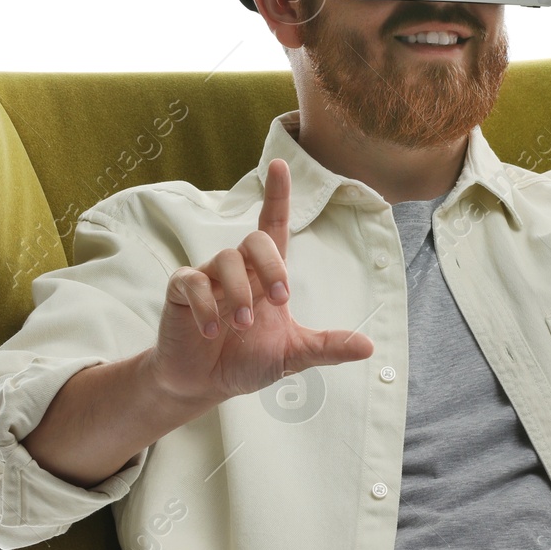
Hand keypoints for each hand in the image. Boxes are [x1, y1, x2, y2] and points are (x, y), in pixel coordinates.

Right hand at [148, 157, 374, 404]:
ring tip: (242, 326)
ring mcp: (208, 278)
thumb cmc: (245, 360)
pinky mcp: (181, 292)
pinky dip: (205, 306)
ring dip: (240, 293)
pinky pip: (192, 282)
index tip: (280, 164)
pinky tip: (211, 331)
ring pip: (225, 259)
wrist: (202, 385)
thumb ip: (326, 347)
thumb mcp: (292, 355)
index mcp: (265, 275)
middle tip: (280, 299)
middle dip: (271, 265)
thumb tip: (368, 346)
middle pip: (255, 239)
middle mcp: (238, 269)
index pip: (273, 225)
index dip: (277, 195)